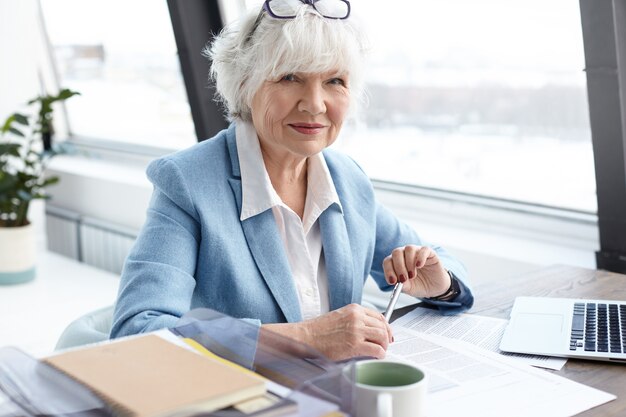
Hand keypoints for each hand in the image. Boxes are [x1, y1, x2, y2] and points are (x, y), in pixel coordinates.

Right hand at [263, 304, 392, 360]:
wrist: (306, 337)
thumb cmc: (319, 329)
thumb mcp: (340, 316)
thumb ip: (356, 320)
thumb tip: (371, 330)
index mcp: (354, 309)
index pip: (379, 316)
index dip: (386, 326)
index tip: (387, 333)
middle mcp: (357, 317)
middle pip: (383, 326)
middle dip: (387, 337)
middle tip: (385, 345)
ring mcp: (356, 330)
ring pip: (382, 337)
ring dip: (383, 346)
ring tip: (379, 351)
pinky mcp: (355, 345)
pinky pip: (377, 350)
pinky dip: (380, 355)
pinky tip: (375, 357)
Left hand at [383, 245, 450, 297]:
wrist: (435, 287)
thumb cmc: (419, 285)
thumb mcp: (409, 288)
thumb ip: (403, 285)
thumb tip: (397, 282)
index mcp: (396, 262)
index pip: (388, 261)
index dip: (388, 271)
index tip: (393, 282)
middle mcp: (405, 254)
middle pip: (396, 252)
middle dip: (399, 266)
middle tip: (404, 278)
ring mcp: (417, 251)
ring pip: (409, 249)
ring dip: (409, 263)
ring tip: (413, 275)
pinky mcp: (429, 253)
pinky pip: (424, 250)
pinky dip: (420, 257)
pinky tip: (419, 266)